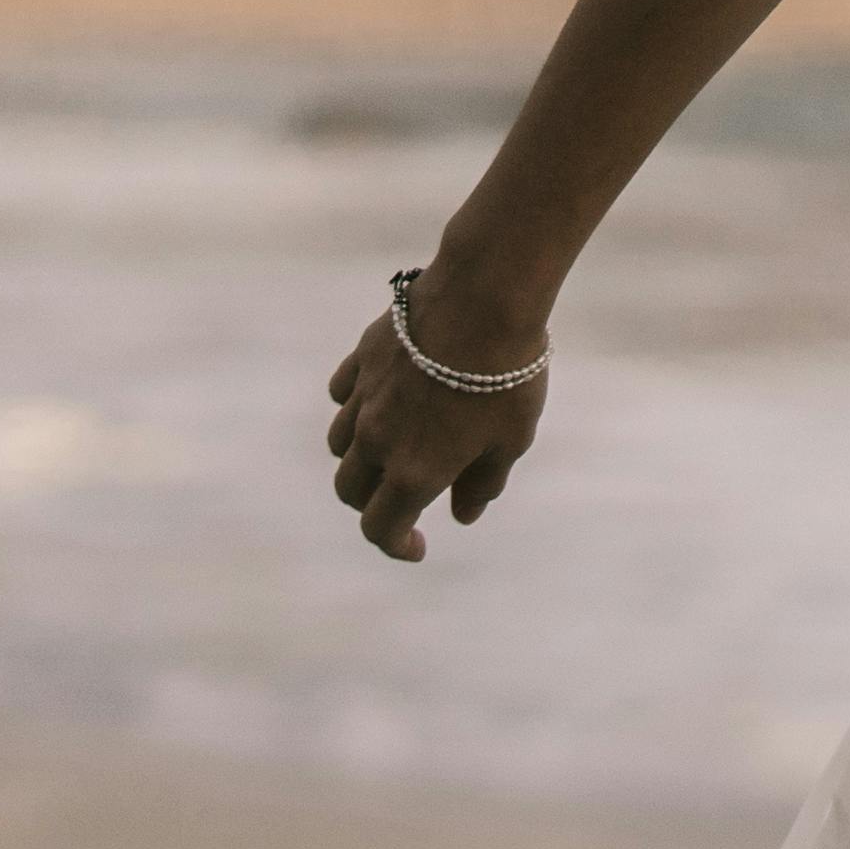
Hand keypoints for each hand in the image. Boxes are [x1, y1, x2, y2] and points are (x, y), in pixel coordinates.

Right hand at [323, 266, 548, 561]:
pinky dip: (356, 410)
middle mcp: (376, 439)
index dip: (396, 545)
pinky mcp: (360, 360)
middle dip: (374, 506)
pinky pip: (343, 396)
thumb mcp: (509, 444)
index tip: (419, 546)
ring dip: (362, 459)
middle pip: (351, 490)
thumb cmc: (507, 379)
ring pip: (340, 445)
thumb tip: (462, 515)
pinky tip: (386, 403)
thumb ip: (481, 484)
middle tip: (408, 502)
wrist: (482, 302)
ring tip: (398, 451)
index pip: (381, 528)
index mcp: (414, 472)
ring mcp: (362, 398)